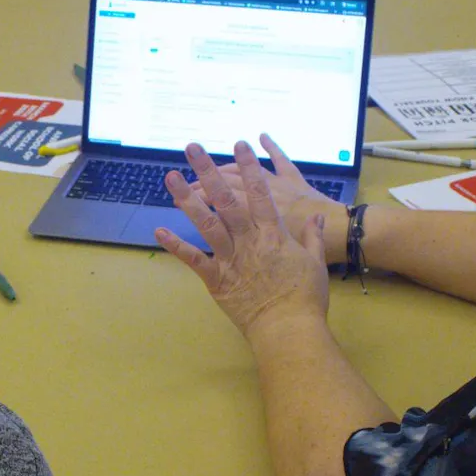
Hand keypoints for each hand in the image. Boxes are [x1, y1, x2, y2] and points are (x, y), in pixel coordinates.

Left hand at [156, 140, 330, 337]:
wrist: (289, 329)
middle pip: (227, 199)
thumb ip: (312, 236)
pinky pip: (194, 259)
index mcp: (274, 234)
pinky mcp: (217, 280)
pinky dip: (176, 245)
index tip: (240, 145)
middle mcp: (250, 240)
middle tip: (193, 148)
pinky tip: (159, 229)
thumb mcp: (316, 262)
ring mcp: (231, 259)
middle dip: (209, 171)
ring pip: (206, 223)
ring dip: (187, 199)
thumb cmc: (305, 298)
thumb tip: (314, 217)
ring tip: (171, 178)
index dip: (249, 167)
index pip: (261, 193)